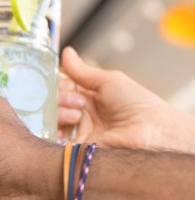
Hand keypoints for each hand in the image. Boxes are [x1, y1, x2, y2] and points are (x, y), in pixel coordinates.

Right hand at [58, 47, 194, 151]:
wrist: (149, 131)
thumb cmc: (136, 104)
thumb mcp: (108, 81)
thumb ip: (83, 71)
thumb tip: (66, 52)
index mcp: (86, 97)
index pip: (59, 87)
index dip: (59, 84)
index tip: (68, 83)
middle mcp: (78, 113)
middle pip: (52, 102)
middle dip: (61, 97)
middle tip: (80, 102)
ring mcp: (75, 131)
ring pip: (50, 118)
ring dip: (60, 112)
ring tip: (78, 115)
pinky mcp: (73, 147)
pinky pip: (53, 138)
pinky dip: (55, 129)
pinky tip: (70, 123)